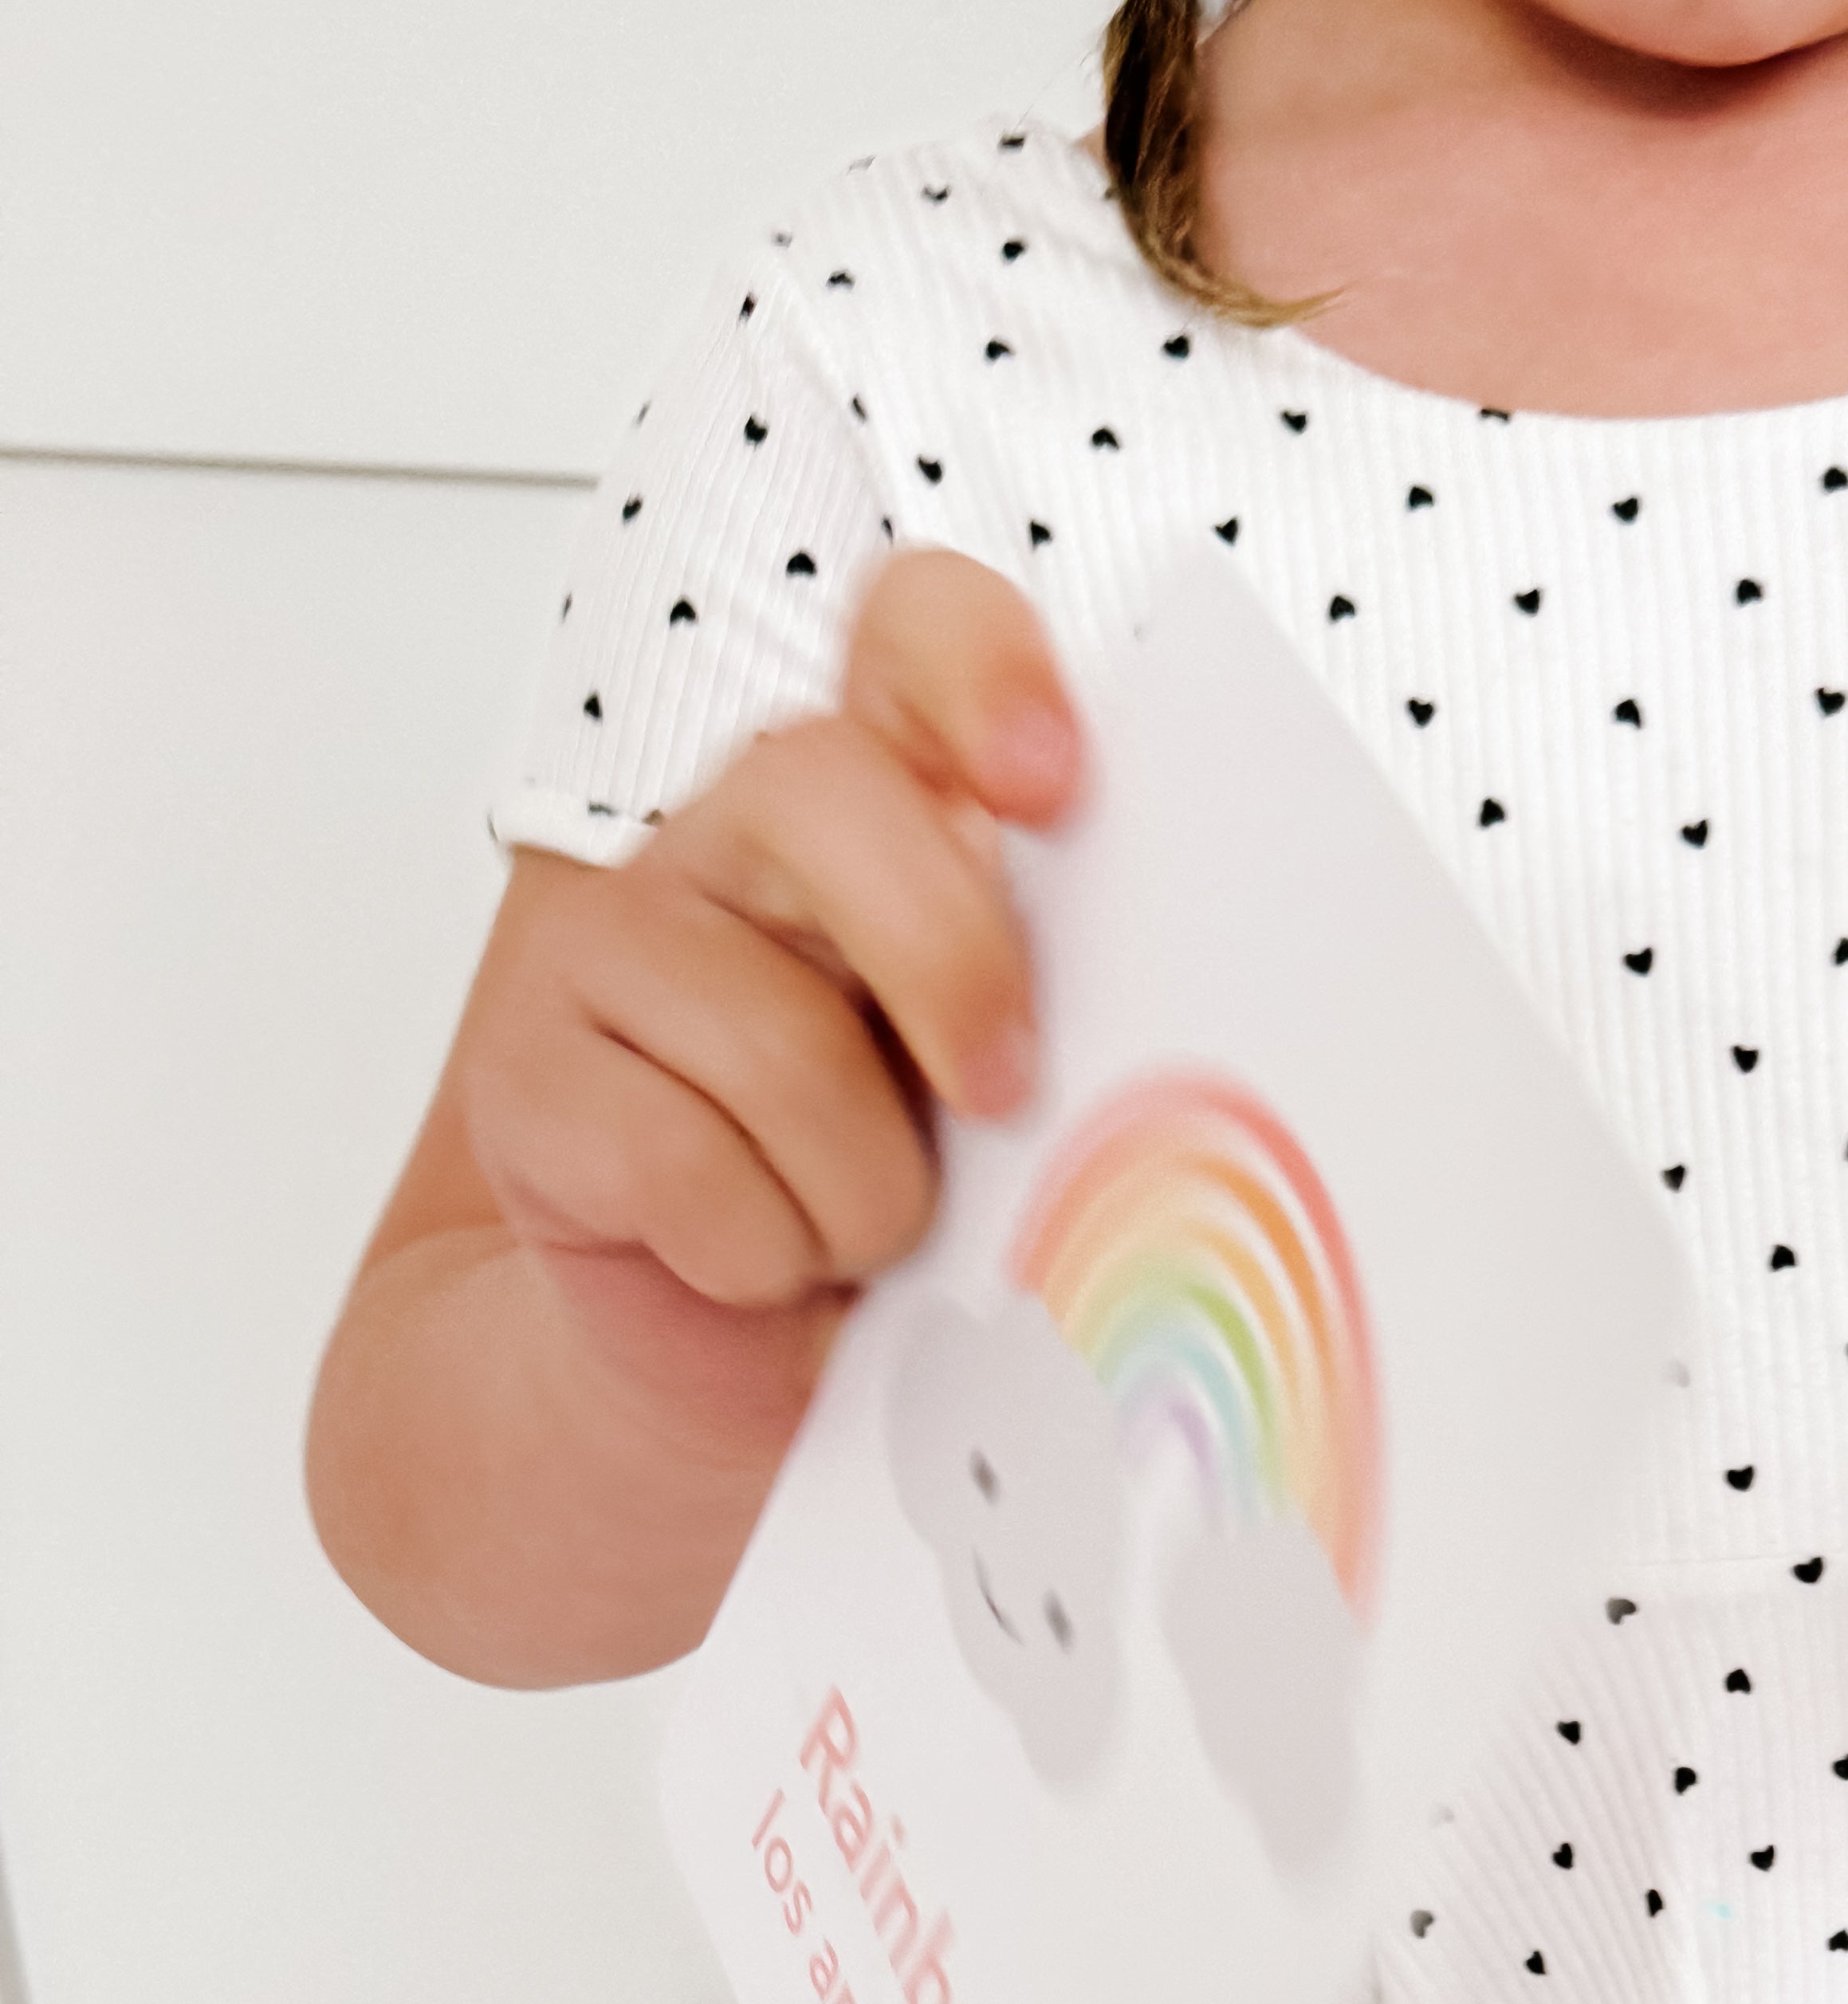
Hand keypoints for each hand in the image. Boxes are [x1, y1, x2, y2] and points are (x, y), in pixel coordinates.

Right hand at [448, 549, 1082, 1428]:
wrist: (730, 1369)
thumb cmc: (900, 1223)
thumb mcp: (1014, 1105)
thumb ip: (1062, 1007)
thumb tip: (1165, 1005)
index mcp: (880, 812)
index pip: (911, 634)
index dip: (981, 670)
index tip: (1052, 783)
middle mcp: (734, 840)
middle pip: (823, 792)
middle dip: (945, 960)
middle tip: (1004, 1095)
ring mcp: (611, 945)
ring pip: (773, 1036)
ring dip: (862, 1191)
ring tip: (862, 1236)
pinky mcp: (525, 1071)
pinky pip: (683, 1165)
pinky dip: (763, 1255)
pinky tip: (762, 1266)